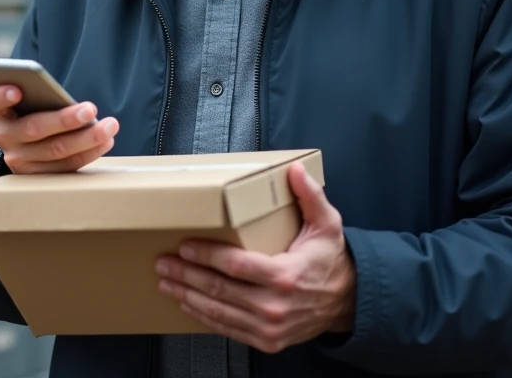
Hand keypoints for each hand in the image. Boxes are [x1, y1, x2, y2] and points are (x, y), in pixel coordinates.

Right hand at [0, 85, 118, 173]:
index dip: (2, 95)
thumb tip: (68, 102)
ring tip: (109, 126)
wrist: (26, 144)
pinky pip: (66, 166)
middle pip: (34, 128)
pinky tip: (106, 141)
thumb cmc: (34, 110)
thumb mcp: (30, 99)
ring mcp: (17, 159)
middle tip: (90, 109)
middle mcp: (3, 135)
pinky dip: (89, 152)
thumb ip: (40, 95)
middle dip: (65, 119)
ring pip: (55, 150)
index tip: (18, 90)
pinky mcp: (36, 176)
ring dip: (87, 138)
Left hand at [155, 163, 355, 352]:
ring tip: (166, 282)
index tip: (184, 246)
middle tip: (163, 262)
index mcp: (285, 275)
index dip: (207, 256)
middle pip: (219, 289)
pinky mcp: (266, 340)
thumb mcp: (328, 225)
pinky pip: (227, 329)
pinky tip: (187, 303)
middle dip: (186, 274)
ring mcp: (269, 327)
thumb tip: (294, 170)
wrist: (348, 303)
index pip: (236, 265)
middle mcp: (274, 305)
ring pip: (217, 312)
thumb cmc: (330, 261)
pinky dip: (203, 316)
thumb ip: (311, 197)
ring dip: (187, 296)